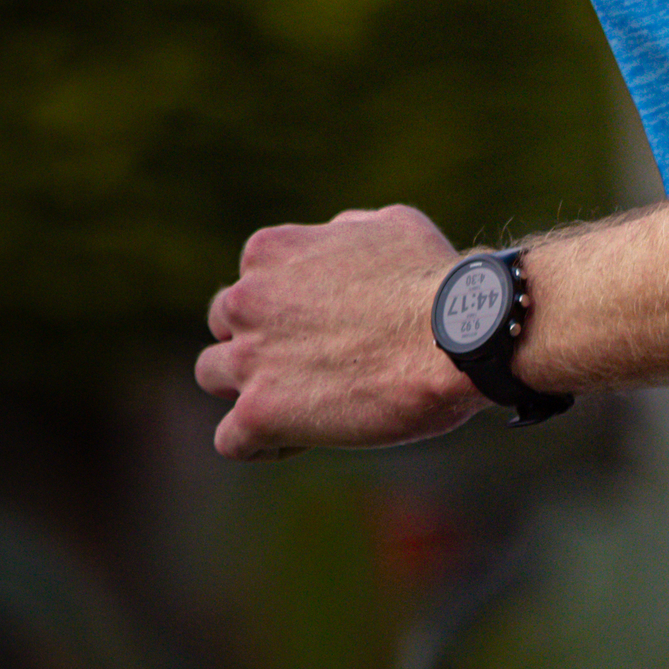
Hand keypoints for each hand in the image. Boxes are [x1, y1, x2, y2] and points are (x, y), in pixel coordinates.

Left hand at [197, 204, 480, 458]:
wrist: (456, 336)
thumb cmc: (433, 279)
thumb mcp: (387, 225)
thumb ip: (343, 233)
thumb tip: (335, 240)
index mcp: (271, 250)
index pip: (254, 280)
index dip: (287, 305)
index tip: (322, 325)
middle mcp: (247, 299)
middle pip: (225, 325)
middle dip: (259, 341)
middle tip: (309, 362)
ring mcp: (249, 357)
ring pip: (213, 375)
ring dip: (249, 387)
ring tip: (300, 402)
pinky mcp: (259, 412)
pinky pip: (231, 438)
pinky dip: (260, 442)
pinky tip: (302, 438)